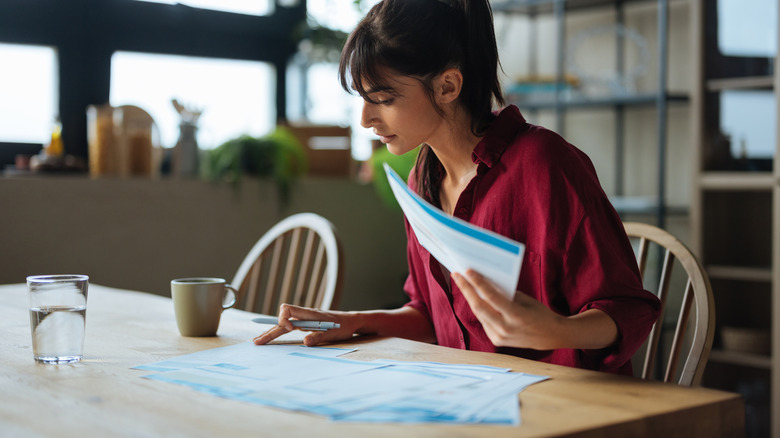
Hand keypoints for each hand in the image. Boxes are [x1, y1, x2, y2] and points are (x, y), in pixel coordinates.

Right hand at [252, 303, 357, 346]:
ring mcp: (304, 320)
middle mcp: (304, 315)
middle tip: (257, 342)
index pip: (288, 310)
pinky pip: (289, 327)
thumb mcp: (334, 334)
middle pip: (282, 319)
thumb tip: (305, 342)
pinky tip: (271, 337)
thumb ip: (319, 337)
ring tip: (259, 341)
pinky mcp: (305, 324)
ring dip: (271, 331)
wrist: (351, 321)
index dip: (284, 319)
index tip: (290, 329)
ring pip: (283, 323)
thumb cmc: (344, 326)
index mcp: (310, 314)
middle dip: (269, 330)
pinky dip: (279, 332)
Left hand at [452, 269, 567, 349]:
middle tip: (456, 275)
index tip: (468, 271)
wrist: (550, 336)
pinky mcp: (496, 341)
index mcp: (516, 316)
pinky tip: (474, 298)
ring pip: (479, 314)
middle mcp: (505, 328)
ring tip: (463, 283)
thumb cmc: (539, 313)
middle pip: (479, 307)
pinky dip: (479, 309)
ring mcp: (500, 337)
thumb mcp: (525, 300)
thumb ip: (505, 294)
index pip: (491, 297)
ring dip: (470, 298)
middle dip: (466, 289)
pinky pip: (484, 321)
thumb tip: (485, 284)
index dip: (478, 283)